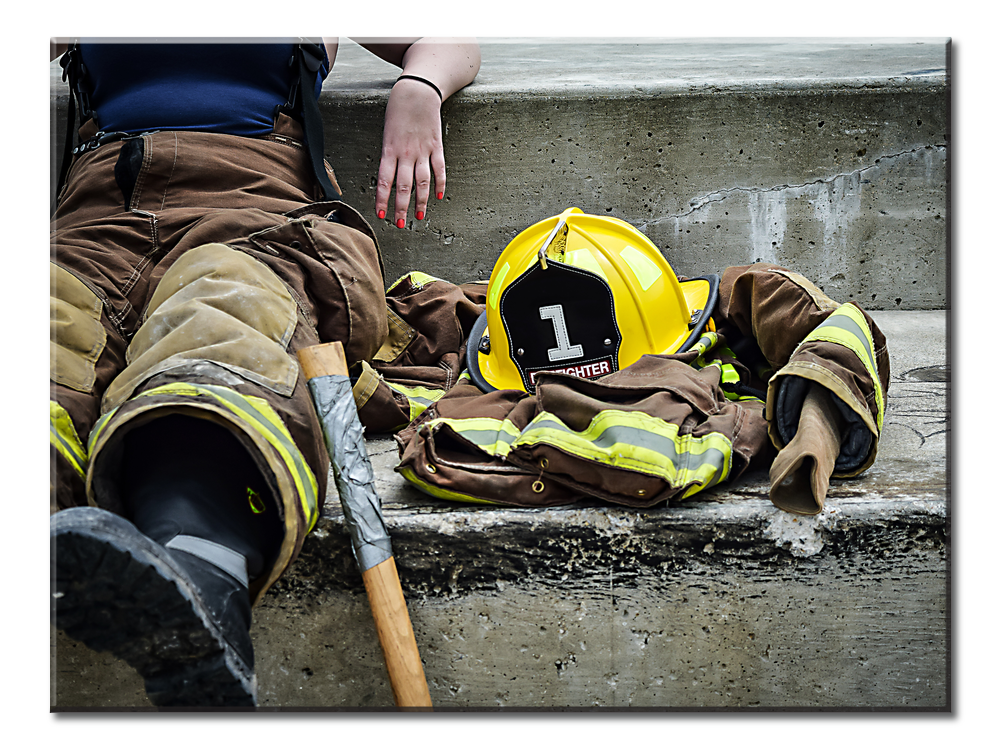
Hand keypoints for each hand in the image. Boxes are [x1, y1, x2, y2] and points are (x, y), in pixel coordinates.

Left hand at [376, 76, 444, 226]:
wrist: (417, 91)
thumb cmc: (398, 110)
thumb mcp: (387, 133)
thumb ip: (389, 156)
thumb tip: (389, 178)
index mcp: (390, 150)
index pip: (384, 181)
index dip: (382, 199)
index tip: (381, 215)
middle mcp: (406, 153)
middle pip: (403, 186)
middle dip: (401, 207)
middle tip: (400, 224)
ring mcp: (423, 151)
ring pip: (422, 182)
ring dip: (420, 201)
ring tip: (418, 216)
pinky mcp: (437, 146)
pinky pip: (439, 169)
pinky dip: (440, 184)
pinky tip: (438, 196)